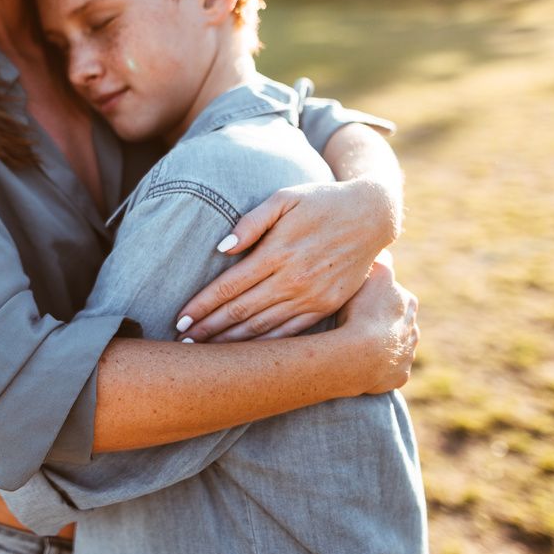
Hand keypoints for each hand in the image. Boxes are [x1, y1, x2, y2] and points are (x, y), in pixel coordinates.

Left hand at [176, 180, 397, 342]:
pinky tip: (247, 355)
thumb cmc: (321, 201)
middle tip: (182, 343)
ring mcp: (311, 296)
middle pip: (241, 312)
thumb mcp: (285, 198)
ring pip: (263, 328)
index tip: (180, 319)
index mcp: (277, 252)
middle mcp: (293, 279)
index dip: (202, 305)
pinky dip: (266, 345)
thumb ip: (251, 221)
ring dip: (231, 343)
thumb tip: (222, 247)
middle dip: (208, 329)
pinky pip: (290, 332)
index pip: (229, 286)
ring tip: (205, 353)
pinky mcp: (327, 306)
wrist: (373, 214)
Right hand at [334, 260, 417, 393]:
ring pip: (394, 347)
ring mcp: (407, 355)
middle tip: (356, 323)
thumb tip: (386, 251)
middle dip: (381, 322)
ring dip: (381, 346)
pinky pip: (388, 371)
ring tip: (357, 347)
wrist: (359, 355)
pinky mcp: (400, 376)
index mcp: (408, 302)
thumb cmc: (362, 311)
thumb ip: (383, 260)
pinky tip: (361, 365)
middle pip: (396, 322)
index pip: (394, 294)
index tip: (359, 300)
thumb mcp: (374, 274)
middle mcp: (414, 329)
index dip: (376, 296)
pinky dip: (378, 368)